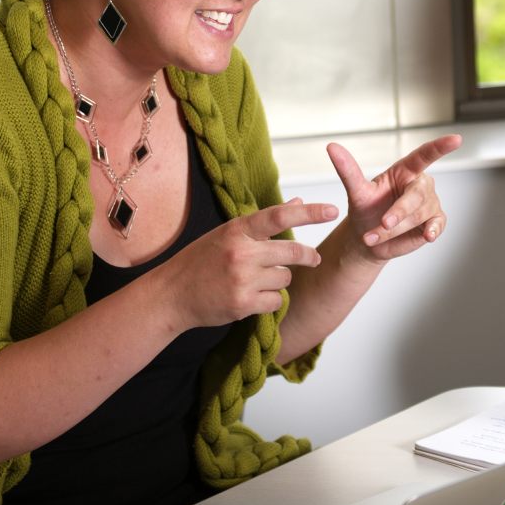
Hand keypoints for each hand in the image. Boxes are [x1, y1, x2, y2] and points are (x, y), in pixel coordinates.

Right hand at [155, 198, 337, 329]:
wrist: (171, 295)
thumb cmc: (201, 261)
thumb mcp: (228, 234)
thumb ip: (263, 222)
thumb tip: (298, 201)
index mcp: (237, 229)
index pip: (279, 215)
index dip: (309, 212)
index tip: (332, 210)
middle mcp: (241, 252)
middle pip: (292, 252)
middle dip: (308, 256)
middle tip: (314, 258)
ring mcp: (242, 279)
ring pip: (285, 278)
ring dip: (279, 280)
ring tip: (257, 281)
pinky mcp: (242, 304)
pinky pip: (276, 300)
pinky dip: (270, 300)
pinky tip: (252, 297)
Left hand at [328, 134, 461, 262]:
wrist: (368, 239)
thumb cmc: (365, 211)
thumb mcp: (356, 191)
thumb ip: (347, 170)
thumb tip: (332, 147)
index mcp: (405, 171)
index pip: (424, 155)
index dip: (440, 147)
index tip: (456, 139)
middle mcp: (420, 185)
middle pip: (418, 194)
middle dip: (400, 211)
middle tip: (383, 223)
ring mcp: (429, 204)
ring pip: (420, 215)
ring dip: (396, 230)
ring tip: (375, 236)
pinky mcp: (434, 222)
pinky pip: (436, 226)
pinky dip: (431, 231)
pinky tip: (426, 235)